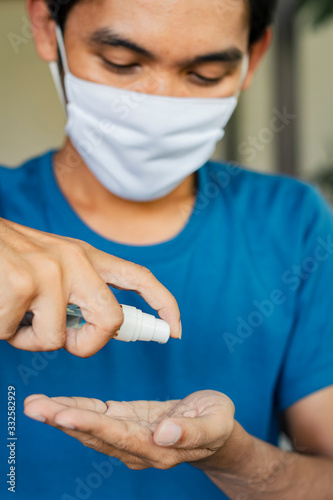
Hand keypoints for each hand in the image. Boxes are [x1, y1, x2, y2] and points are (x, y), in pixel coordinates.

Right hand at [0, 218, 180, 355]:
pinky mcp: (21, 283)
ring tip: (12, 312)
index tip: (174, 329)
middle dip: (88, 344)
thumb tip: (96, 328)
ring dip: (29, 339)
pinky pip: (17, 336)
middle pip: (111, 319)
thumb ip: (77, 292)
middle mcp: (74, 259)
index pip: (138, 277)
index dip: (164, 304)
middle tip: (64, 341)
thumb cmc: (7, 259)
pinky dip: (3, 332)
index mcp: (85, 256)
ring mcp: (49, 270)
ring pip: (55, 339)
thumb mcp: (50, 266)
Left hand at [24, 390, 234, 469]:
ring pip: (90, 428)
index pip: (119, 436)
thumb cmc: (217, 423)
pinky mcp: (126, 422)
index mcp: (159, 448)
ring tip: (36, 405)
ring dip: (62, 416)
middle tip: (36, 408)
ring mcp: (129, 437)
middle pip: (96, 435)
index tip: (64, 415)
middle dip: (64, 421)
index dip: (91, 425)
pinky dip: (76, 409)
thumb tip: (162, 434)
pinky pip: (97, 417)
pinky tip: (56, 404)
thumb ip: (192, 431)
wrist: (213, 428)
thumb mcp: (216, 422)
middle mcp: (137, 447)